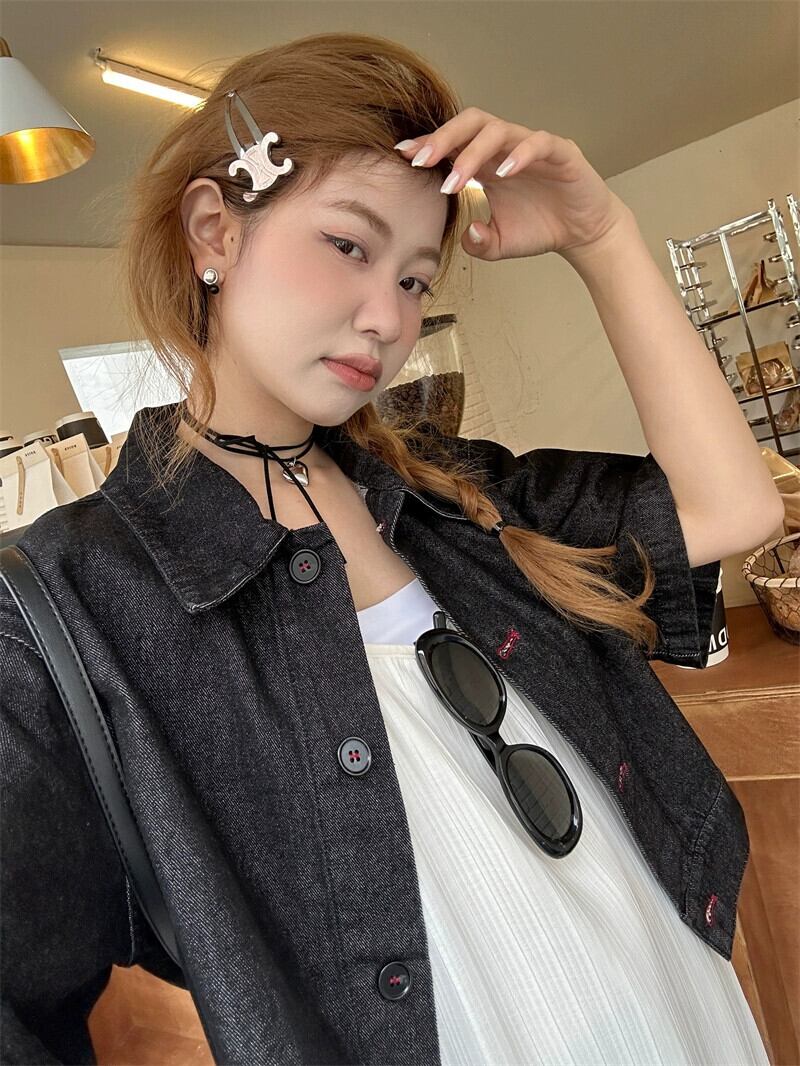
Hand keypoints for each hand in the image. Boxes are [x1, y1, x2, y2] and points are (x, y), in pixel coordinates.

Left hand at [394, 107, 634, 261]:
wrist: (583, 234)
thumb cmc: (540, 229)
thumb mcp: (500, 245)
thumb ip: (478, 243)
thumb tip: (468, 235)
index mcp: (488, 163)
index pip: (454, 143)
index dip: (429, 145)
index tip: (402, 156)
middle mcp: (506, 148)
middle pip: (470, 123)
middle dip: (443, 139)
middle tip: (420, 161)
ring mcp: (533, 147)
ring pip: (498, 130)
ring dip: (471, 153)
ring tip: (456, 181)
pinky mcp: (561, 152)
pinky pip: (538, 143)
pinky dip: (518, 155)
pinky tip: (503, 174)